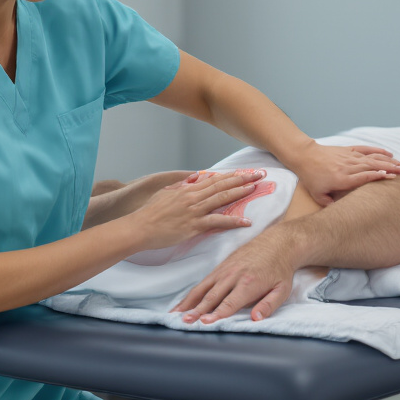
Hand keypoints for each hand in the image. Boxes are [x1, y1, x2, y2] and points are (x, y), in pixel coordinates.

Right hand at [128, 170, 264, 251]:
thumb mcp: (166, 195)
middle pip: (222, 185)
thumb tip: (194, 178)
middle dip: (242, 179)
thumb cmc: (150, 213)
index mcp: (187, 189)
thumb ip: (181, 186)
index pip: (214, 179)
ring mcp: (194, 210)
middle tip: (260, 175)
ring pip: (222, 198)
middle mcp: (193, 197)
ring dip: (240, 193)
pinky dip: (233, 221)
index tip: (245, 172)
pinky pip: (217, 221)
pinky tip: (246, 221)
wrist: (140, 227)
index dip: (231, 175)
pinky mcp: (194, 225)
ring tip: (256, 189)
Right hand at [170, 231, 297, 323]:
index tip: (205, 322)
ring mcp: (224, 270)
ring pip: (203, 289)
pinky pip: (203, 282)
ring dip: (188, 302)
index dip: (217, 313)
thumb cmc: (280, 269)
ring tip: (175, 314)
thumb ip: (269, 305)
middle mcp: (233, 276)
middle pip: (211, 296)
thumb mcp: (282, 289)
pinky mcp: (220, 267)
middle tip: (184, 322)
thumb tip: (257, 319)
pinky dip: (191, 294)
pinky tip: (183, 304)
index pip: (229, 302)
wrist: (277, 243)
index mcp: (249, 283)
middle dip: (197, 310)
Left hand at [290, 142, 399, 205]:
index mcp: (342, 179)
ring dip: (387, 160)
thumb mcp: (318, 195)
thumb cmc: (311, 177)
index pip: (364, 177)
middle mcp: (348, 167)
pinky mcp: (348, 150)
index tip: (392, 178)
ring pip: (371, 158)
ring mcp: (349, 157)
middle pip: (372, 166)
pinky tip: (389, 152)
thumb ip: (330, 205)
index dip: (378, 176)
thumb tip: (341, 214)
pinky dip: (378, 150)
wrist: (304, 157)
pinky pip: (365, 149)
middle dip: (389, 168)